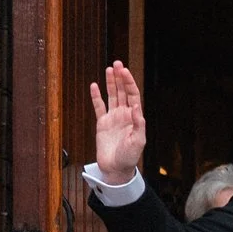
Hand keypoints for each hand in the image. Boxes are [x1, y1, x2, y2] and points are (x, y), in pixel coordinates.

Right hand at [89, 62, 147, 183]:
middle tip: (117, 63)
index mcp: (134, 117)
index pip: (132, 95)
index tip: (124, 71)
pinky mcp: (102, 123)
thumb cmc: (129, 157)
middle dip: (120, 77)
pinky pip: (98, 107)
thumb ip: (138, 124)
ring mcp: (113, 118)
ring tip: (109, 69)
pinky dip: (96, 96)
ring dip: (111, 82)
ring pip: (112, 96)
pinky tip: (94, 85)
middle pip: (122, 91)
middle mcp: (124, 114)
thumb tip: (135, 107)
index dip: (129, 82)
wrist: (116, 168)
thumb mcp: (138, 141)